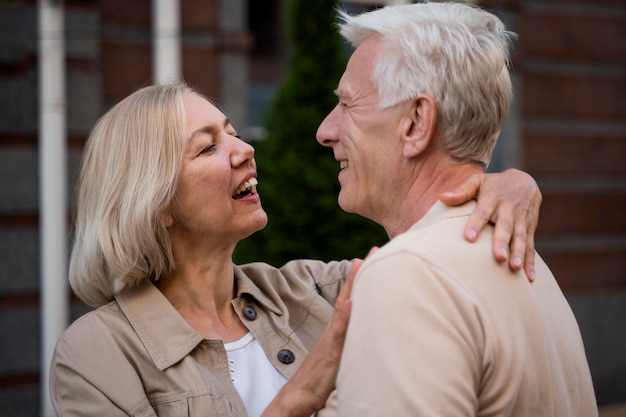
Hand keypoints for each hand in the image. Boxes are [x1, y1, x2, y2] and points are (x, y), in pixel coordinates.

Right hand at [262, 258, 361, 416]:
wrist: (297, 396)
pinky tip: (352, 302)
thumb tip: (364, 333)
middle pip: (349, 295)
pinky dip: (345, 316)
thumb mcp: (339, 358)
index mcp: (337, 330)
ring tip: (363, 263)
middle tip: (375, 249)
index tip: (373, 258)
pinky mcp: (330, 353)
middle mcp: (334, 329)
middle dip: (362, 273)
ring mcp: (331, 339)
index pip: (351, 299)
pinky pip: (339, 332)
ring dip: (354, 285)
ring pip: (345, 307)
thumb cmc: (319, 379)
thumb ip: (349, 344)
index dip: (361, 279)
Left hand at [439, 169, 541, 280]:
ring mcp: (521, 220)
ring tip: (514, 267)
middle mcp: (508, 210)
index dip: (476, 224)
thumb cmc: (494, 184)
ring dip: (518, 253)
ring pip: (520, 237)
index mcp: (492, 199)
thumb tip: (442, 197)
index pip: (482, 212)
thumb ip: (461, 191)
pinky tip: (529, 277)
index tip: (469, 238)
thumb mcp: (478, 181)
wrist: (526, 181)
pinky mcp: (530, 229)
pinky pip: (530, 245)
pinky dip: (531, 261)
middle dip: (502, 242)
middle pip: (505, 227)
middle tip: (498, 257)